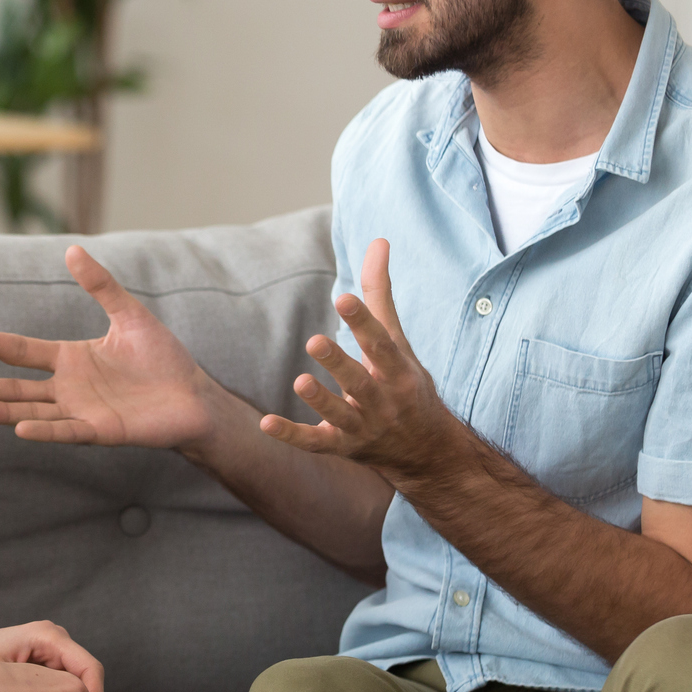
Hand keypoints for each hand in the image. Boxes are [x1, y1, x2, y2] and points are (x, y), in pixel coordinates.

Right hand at [0, 246, 217, 451]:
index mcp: (72, 359)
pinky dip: (44, 431)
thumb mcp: (129, 314)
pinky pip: (67, 431)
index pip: (25, 352)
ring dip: (4, 412)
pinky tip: (20, 429)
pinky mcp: (102, 431)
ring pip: (34, 412)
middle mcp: (70, 388)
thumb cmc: (163, 357)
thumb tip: (72, 249)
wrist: (195, 395)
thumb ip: (100, 286)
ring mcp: (83, 411)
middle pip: (20, 388)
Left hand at [260, 239, 463, 486]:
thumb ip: (380, 294)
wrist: (425, 451)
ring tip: (300, 382)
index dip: (364, 322)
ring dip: (321, 401)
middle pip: (360, 381)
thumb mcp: (399, 342)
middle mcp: (383, 401)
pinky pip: (315, 443)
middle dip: (339, 363)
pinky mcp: (342, 446)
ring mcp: (363, 427)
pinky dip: (291, 435)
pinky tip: (265, 423)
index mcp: (399, 372)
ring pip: (340, 414)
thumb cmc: (405, 384)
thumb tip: (378, 241)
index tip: (344, 298)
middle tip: (315, 340)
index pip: (382, 345)